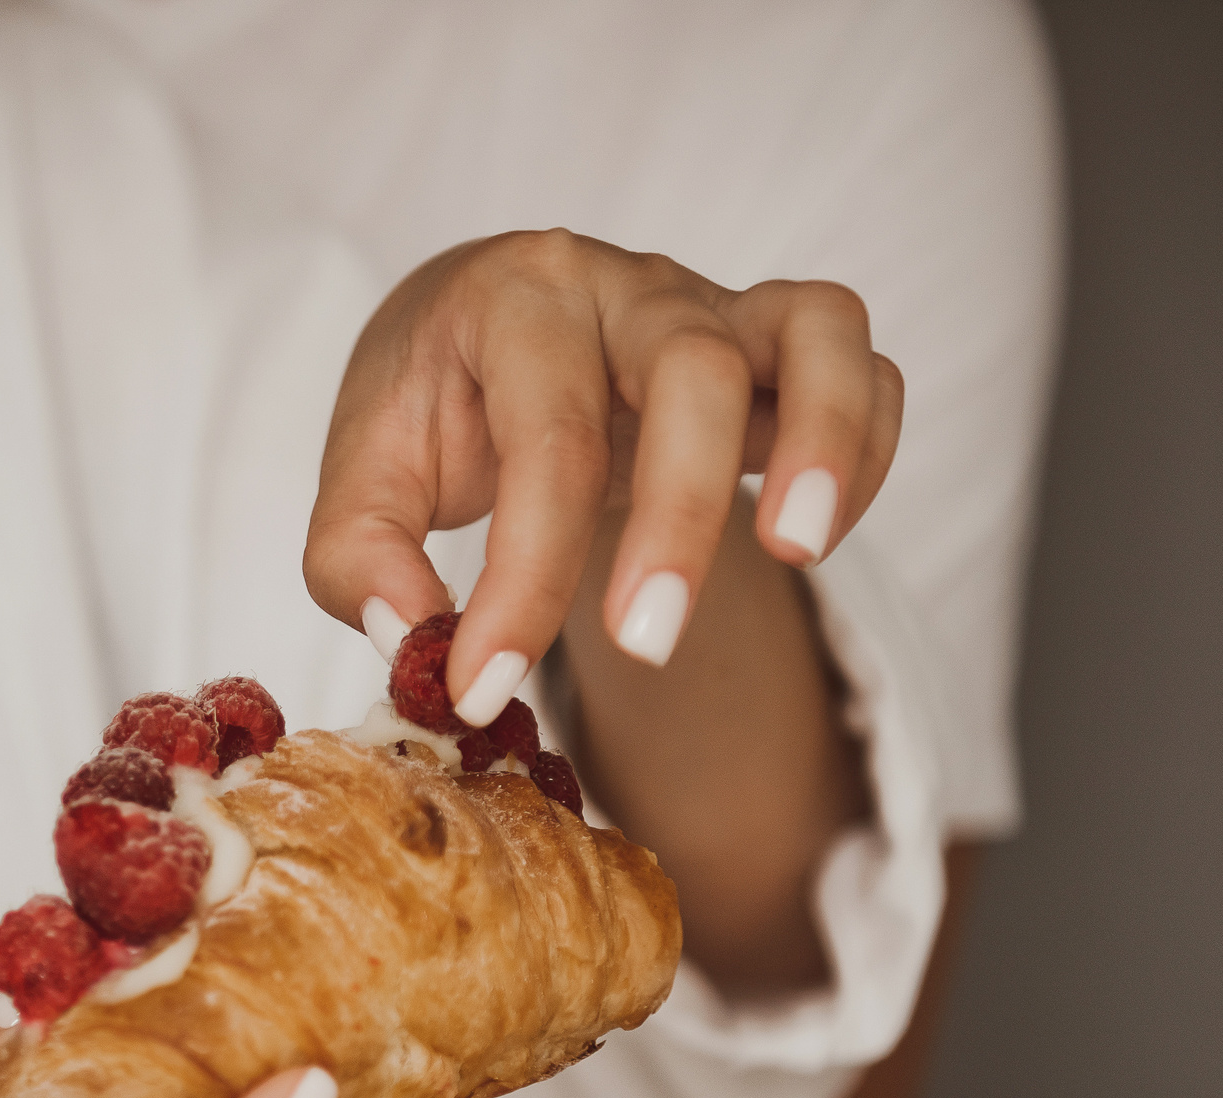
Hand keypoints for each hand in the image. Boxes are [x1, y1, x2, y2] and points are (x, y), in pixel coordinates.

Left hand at [306, 230, 903, 708]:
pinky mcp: (776, 342)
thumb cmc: (433, 405)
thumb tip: (415, 637)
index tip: (482, 685)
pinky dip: (864, 445)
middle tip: (641, 642)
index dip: (523, 576)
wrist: (478, 329)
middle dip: (677, 516)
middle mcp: (626, 286)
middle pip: (692, 369)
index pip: (544, 438)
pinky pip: (861, 367)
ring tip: (796, 550)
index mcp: (515, 302)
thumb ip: (359, 557)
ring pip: (815, 328)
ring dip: (825, 441)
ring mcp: (716, 304)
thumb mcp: (363, 473)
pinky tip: (811, 540)